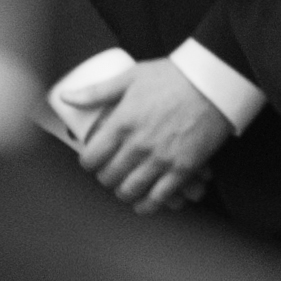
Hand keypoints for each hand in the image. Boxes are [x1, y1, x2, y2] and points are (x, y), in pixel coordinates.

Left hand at [72, 55, 236, 213]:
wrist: (214, 82)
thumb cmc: (173, 76)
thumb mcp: (130, 77)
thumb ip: (96, 92)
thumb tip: (66, 97)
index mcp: (122, 123)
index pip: (91, 157)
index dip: (88, 162)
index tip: (92, 160)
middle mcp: (138, 145)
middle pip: (109, 177)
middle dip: (105, 177)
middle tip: (110, 172)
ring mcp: (161, 160)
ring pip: (130, 191)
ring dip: (124, 192)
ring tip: (126, 186)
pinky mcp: (182, 169)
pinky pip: (159, 197)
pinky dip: (148, 204)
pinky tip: (144, 202)